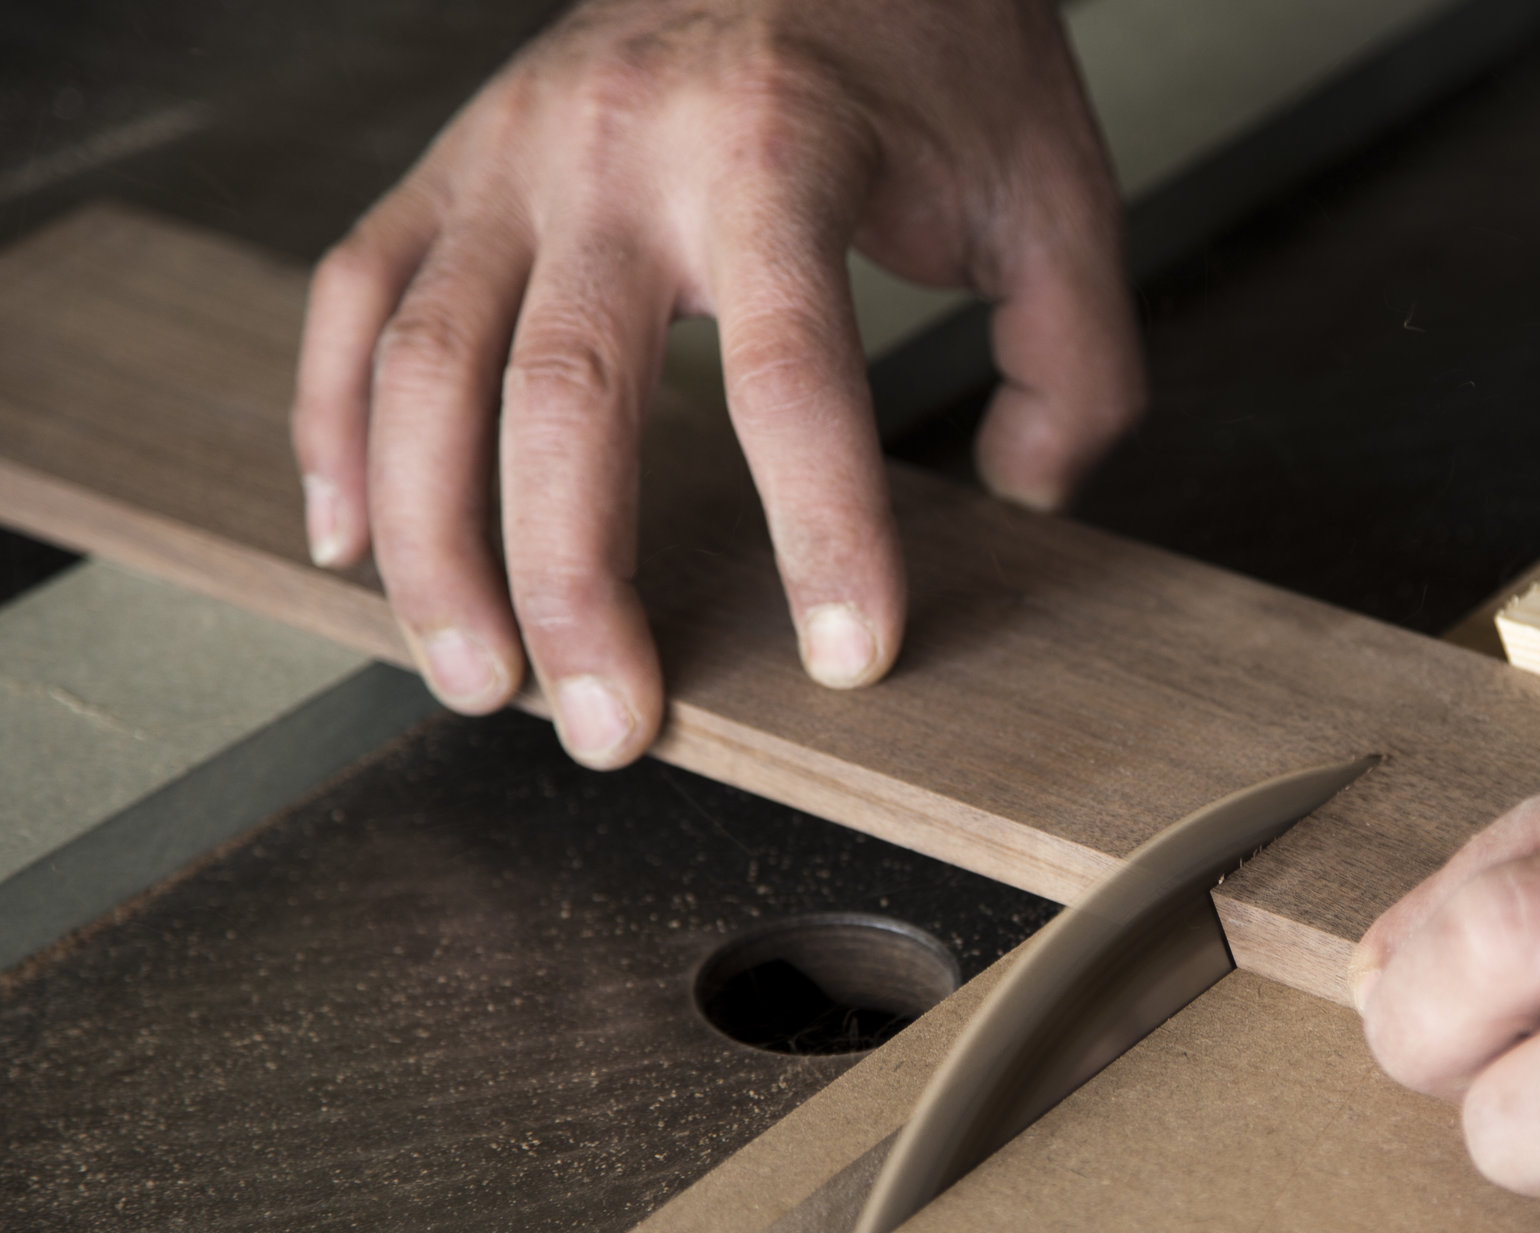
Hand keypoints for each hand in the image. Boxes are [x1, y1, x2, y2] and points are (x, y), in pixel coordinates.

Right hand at [293, 0, 1143, 766]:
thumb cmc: (928, 39)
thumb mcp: (1053, 187)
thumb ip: (1077, 358)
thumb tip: (1026, 495)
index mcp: (777, 150)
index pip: (792, 373)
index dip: (821, 531)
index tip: (845, 657)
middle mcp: (616, 149)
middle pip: (562, 400)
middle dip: (577, 589)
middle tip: (613, 731)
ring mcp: (512, 153)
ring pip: (423, 368)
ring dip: (434, 547)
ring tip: (478, 683)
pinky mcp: (453, 162)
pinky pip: (355, 301)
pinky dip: (335, 429)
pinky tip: (353, 544)